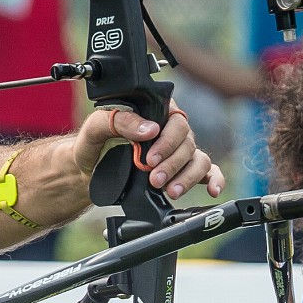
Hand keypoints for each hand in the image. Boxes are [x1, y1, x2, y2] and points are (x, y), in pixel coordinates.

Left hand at [74, 106, 223, 201]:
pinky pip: (207, 171)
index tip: (150, 159)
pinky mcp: (182, 170)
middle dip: (172, 164)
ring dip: (188, 177)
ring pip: (198, 159)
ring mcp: (178, 151)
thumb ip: (119, 121)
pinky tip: (212, 190)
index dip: (166, 141)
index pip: (174, 120)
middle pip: (188, 142)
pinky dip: (214, 179)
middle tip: (154, 180)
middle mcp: (170, 130)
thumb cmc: (92, 145)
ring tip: (170, 191)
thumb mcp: (95, 128)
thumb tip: (149, 129)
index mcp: (153, 111)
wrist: (88, 172)